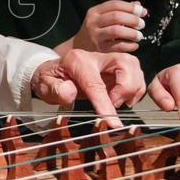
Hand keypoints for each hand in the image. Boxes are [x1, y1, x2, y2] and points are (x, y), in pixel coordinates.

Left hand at [30, 49, 144, 127]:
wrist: (51, 71)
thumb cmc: (49, 79)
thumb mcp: (44, 86)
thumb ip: (55, 90)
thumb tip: (69, 92)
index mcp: (77, 61)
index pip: (96, 82)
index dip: (105, 103)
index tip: (112, 121)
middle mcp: (95, 57)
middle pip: (125, 63)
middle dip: (126, 87)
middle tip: (114, 105)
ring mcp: (107, 61)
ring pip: (133, 66)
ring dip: (133, 88)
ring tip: (118, 103)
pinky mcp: (115, 68)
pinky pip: (135, 73)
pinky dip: (135, 88)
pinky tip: (124, 99)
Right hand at [71, 0, 147, 52]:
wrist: (79, 48)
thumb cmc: (95, 31)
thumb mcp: (102, 18)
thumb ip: (120, 10)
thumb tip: (138, 5)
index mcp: (94, 12)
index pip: (114, 4)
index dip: (130, 7)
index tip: (142, 11)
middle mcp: (93, 22)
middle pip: (116, 16)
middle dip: (133, 19)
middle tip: (142, 24)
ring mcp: (95, 36)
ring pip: (117, 31)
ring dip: (132, 33)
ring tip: (139, 36)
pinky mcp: (100, 49)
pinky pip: (118, 46)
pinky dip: (130, 45)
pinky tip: (134, 45)